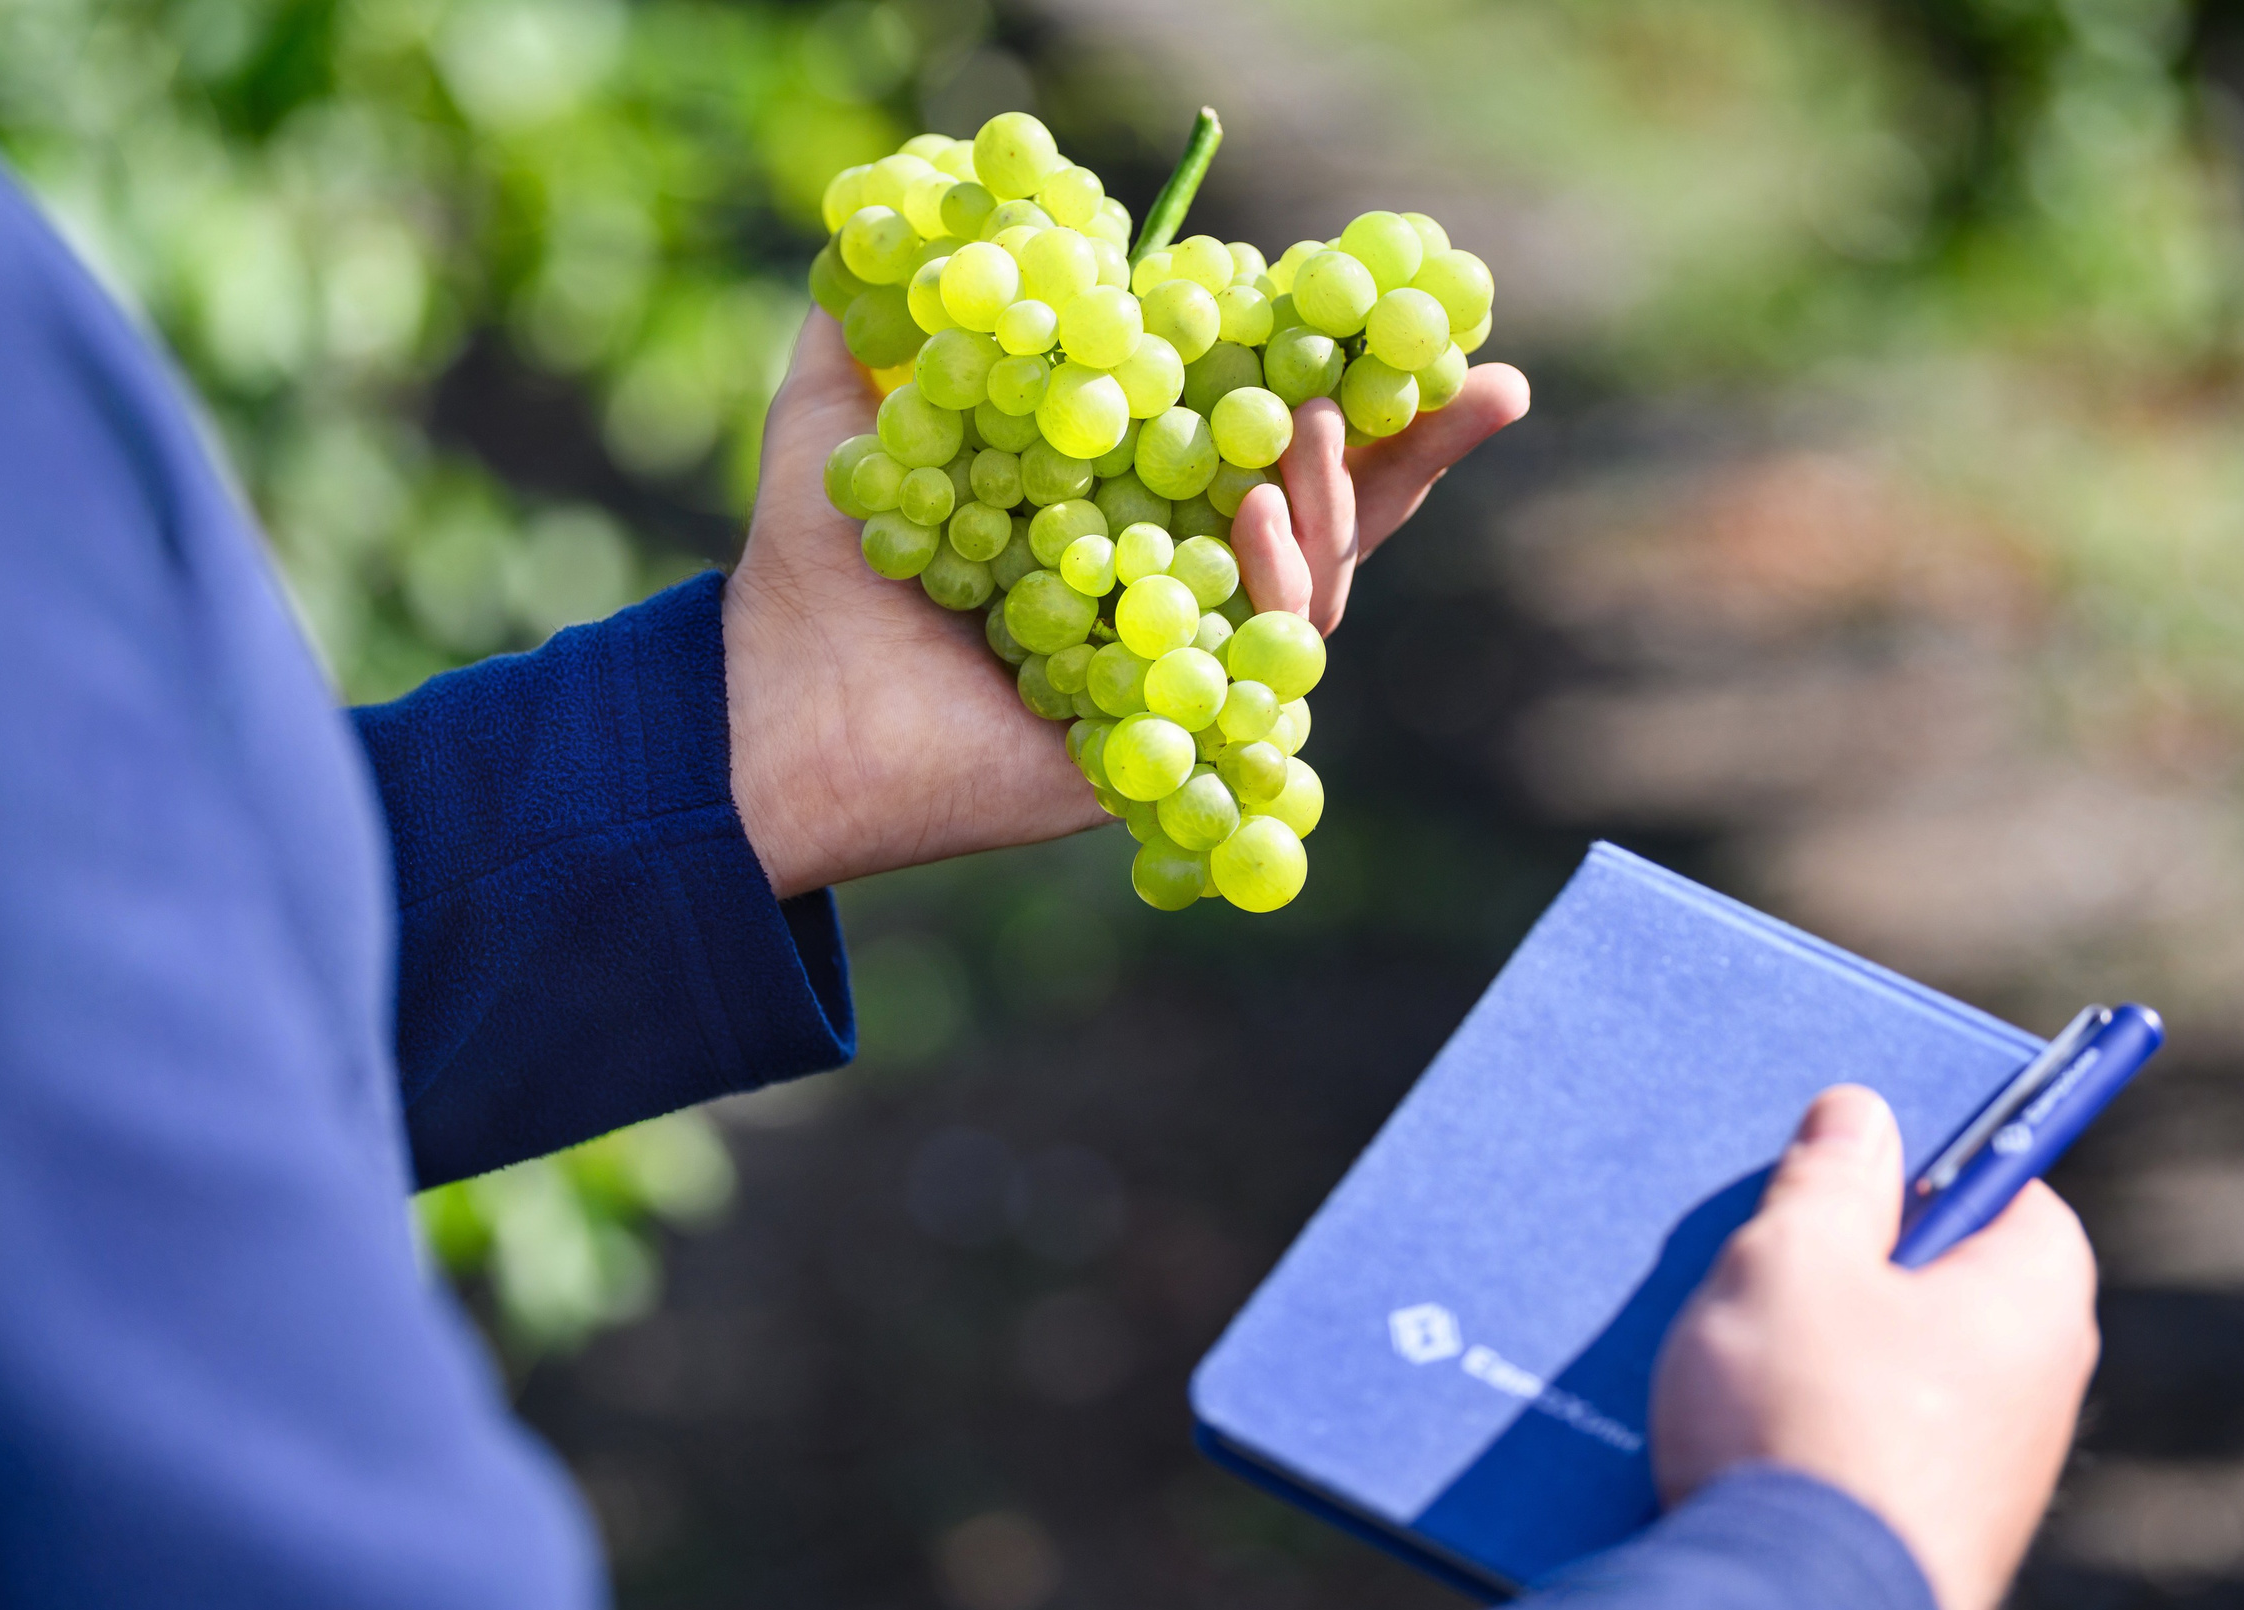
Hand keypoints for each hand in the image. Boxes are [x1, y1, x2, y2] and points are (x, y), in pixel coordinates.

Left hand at [721, 311, 1529, 897]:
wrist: (769, 715)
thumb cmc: (808, 582)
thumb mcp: (836, 424)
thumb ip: (869, 333)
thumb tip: (898, 227)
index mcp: (1123, 519)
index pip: (1260, 449)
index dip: (1347, 392)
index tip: (1422, 328)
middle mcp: (1166, 597)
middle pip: (1327, 525)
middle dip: (1415, 454)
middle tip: (1474, 384)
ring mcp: (1176, 676)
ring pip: (1311, 596)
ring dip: (1333, 509)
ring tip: (1311, 431)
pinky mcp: (1167, 748)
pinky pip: (1261, 680)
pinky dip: (1276, 597)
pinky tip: (1256, 517)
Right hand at [1649, 1087, 2098, 1609]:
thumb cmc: (1806, 1421)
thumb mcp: (1793, 1258)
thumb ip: (1829, 1177)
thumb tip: (1863, 1115)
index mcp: (2034, 1298)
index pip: (2012, 1184)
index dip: (1929, 1156)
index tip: (1851, 1157)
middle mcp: (2040, 1391)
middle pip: (1947, 1278)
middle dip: (1854, 1256)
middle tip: (1767, 1247)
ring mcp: (1990, 1479)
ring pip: (1901, 1368)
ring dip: (1821, 1347)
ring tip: (1729, 1345)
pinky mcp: (1933, 1541)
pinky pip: (1873, 1446)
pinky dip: (1814, 1425)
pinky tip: (1736, 1430)